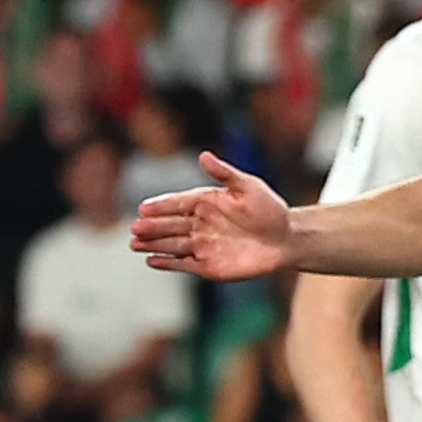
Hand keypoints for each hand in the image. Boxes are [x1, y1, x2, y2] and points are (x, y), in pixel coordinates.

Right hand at [131, 153, 294, 280]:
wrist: (286, 238)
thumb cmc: (269, 209)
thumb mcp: (248, 186)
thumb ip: (224, 173)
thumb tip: (203, 156)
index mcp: (206, 202)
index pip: (177, 203)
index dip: (161, 206)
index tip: (144, 208)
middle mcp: (200, 223)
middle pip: (170, 225)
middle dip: (152, 227)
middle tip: (135, 228)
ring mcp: (202, 245)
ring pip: (172, 244)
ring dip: (153, 244)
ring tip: (135, 244)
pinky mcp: (208, 265)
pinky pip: (183, 264)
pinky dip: (167, 263)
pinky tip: (151, 260)